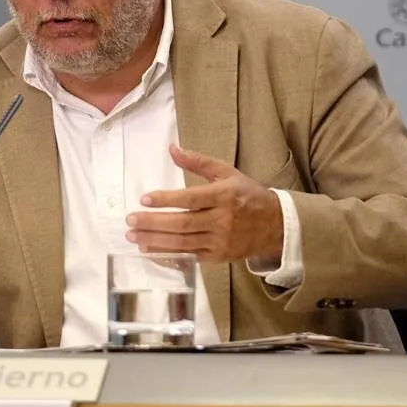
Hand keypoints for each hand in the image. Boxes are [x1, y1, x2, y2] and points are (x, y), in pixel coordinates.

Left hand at [125, 144, 283, 261]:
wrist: (276, 225)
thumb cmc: (249, 195)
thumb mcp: (227, 172)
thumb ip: (198, 161)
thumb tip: (172, 149)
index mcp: (223, 196)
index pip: (189, 199)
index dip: (165, 200)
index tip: (144, 199)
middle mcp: (222, 220)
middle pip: (182, 223)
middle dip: (153, 223)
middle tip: (130, 221)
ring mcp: (220, 241)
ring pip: (183, 243)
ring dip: (155, 241)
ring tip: (134, 237)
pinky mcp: (218, 257)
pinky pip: (190, 258)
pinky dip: (169, 255)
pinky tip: (151, 251)